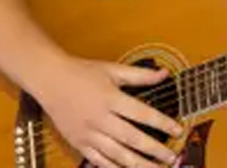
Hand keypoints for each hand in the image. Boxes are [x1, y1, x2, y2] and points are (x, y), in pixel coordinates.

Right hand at [34, 57, 183, 167]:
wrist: (48, 79)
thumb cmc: (80, 72)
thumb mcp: (112, 69)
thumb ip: (140, 75)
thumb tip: (164, 74)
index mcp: (111, 98)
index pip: (142, 114)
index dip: (162, 123)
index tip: (178, 130)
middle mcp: (100, 118)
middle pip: (132, 138)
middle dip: (154, 150)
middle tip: (171, 158)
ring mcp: (89, 133)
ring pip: (117, 154)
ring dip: (138, 164)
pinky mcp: (79, 142)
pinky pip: (99, 160)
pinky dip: (114, 167)